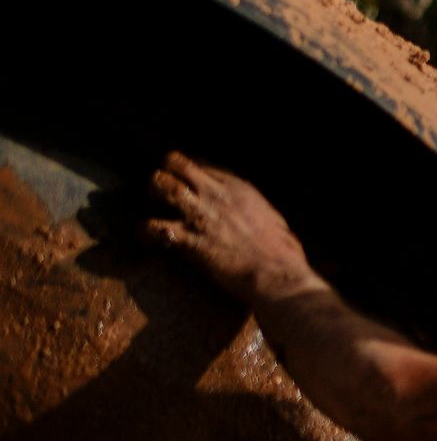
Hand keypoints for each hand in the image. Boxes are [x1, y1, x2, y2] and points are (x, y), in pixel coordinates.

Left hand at [146, 154, 318, 308]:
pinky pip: (152, 227)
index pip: (201, 165)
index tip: (186, 187)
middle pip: (176, 163)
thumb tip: (264, 221)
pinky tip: (147, 239)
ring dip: (152, 195)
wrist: (278, 277)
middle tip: (163, 194)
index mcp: (239, 188)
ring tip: (153, 209)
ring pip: (160, 184)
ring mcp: (200, 214)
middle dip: (165, 175)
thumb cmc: (286, 256)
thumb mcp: (276, 223)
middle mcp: (216, 194)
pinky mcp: (188, 239)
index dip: (188, 175)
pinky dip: (145, 232)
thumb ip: (261, 214)